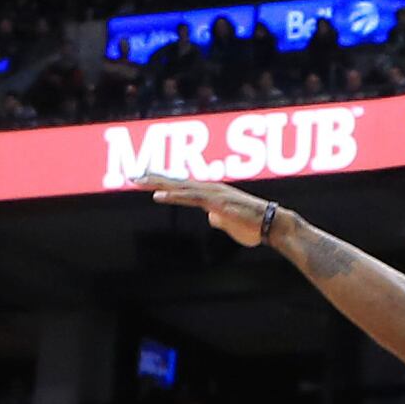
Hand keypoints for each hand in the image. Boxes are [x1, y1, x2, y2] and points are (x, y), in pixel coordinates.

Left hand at [138, 175, 280, 248]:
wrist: (272, 226)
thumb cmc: (253, 226)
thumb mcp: (230, 223)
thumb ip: (219, 218)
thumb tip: (211, 217)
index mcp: (212, 193)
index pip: (183, 185)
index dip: (163, 181)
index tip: (144, 178)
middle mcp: (211, 189)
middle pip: (178, 182)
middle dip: (155, 178)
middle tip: (132, 176)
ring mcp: (214, 194)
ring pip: (181, 187)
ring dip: (159, 184)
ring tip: (140, 182)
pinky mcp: (216, 204)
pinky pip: (191, 199)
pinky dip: (174, 196)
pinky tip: (158, 196)